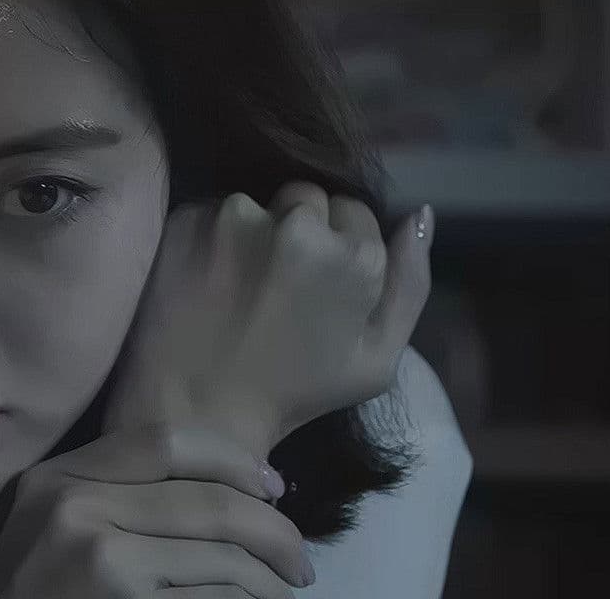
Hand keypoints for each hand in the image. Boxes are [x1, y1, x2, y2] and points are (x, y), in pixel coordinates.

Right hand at [0, 421, 314, 598]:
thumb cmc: (35, 595)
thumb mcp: (54, 527)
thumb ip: (117, 495)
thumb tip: (239, 491)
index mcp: (59, 477)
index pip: (168, 441)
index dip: (235, 460)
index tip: (273, 487)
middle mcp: (74, 510)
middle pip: (213, 504)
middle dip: (277, 535)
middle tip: (300, 564)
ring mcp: (99, 565)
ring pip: (226, 564)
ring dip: (270, 587)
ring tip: (280, 597)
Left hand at [103, 182, 433, 454]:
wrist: (197, 411)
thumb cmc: (295, 393)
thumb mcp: (376, 359)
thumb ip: (410, 283)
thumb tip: (421, 214)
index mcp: (354, 256)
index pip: (356, 211)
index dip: (339, 245)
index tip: (317, 284)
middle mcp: (298, 222)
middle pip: (308, 198)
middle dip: (301, 228)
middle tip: (279, 283)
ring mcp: (237, 216)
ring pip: (259, 203)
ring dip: (255, 230)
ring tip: (240, 283)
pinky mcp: (189, 218)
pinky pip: (212, 211)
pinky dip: (213, 237)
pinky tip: (207, 278)